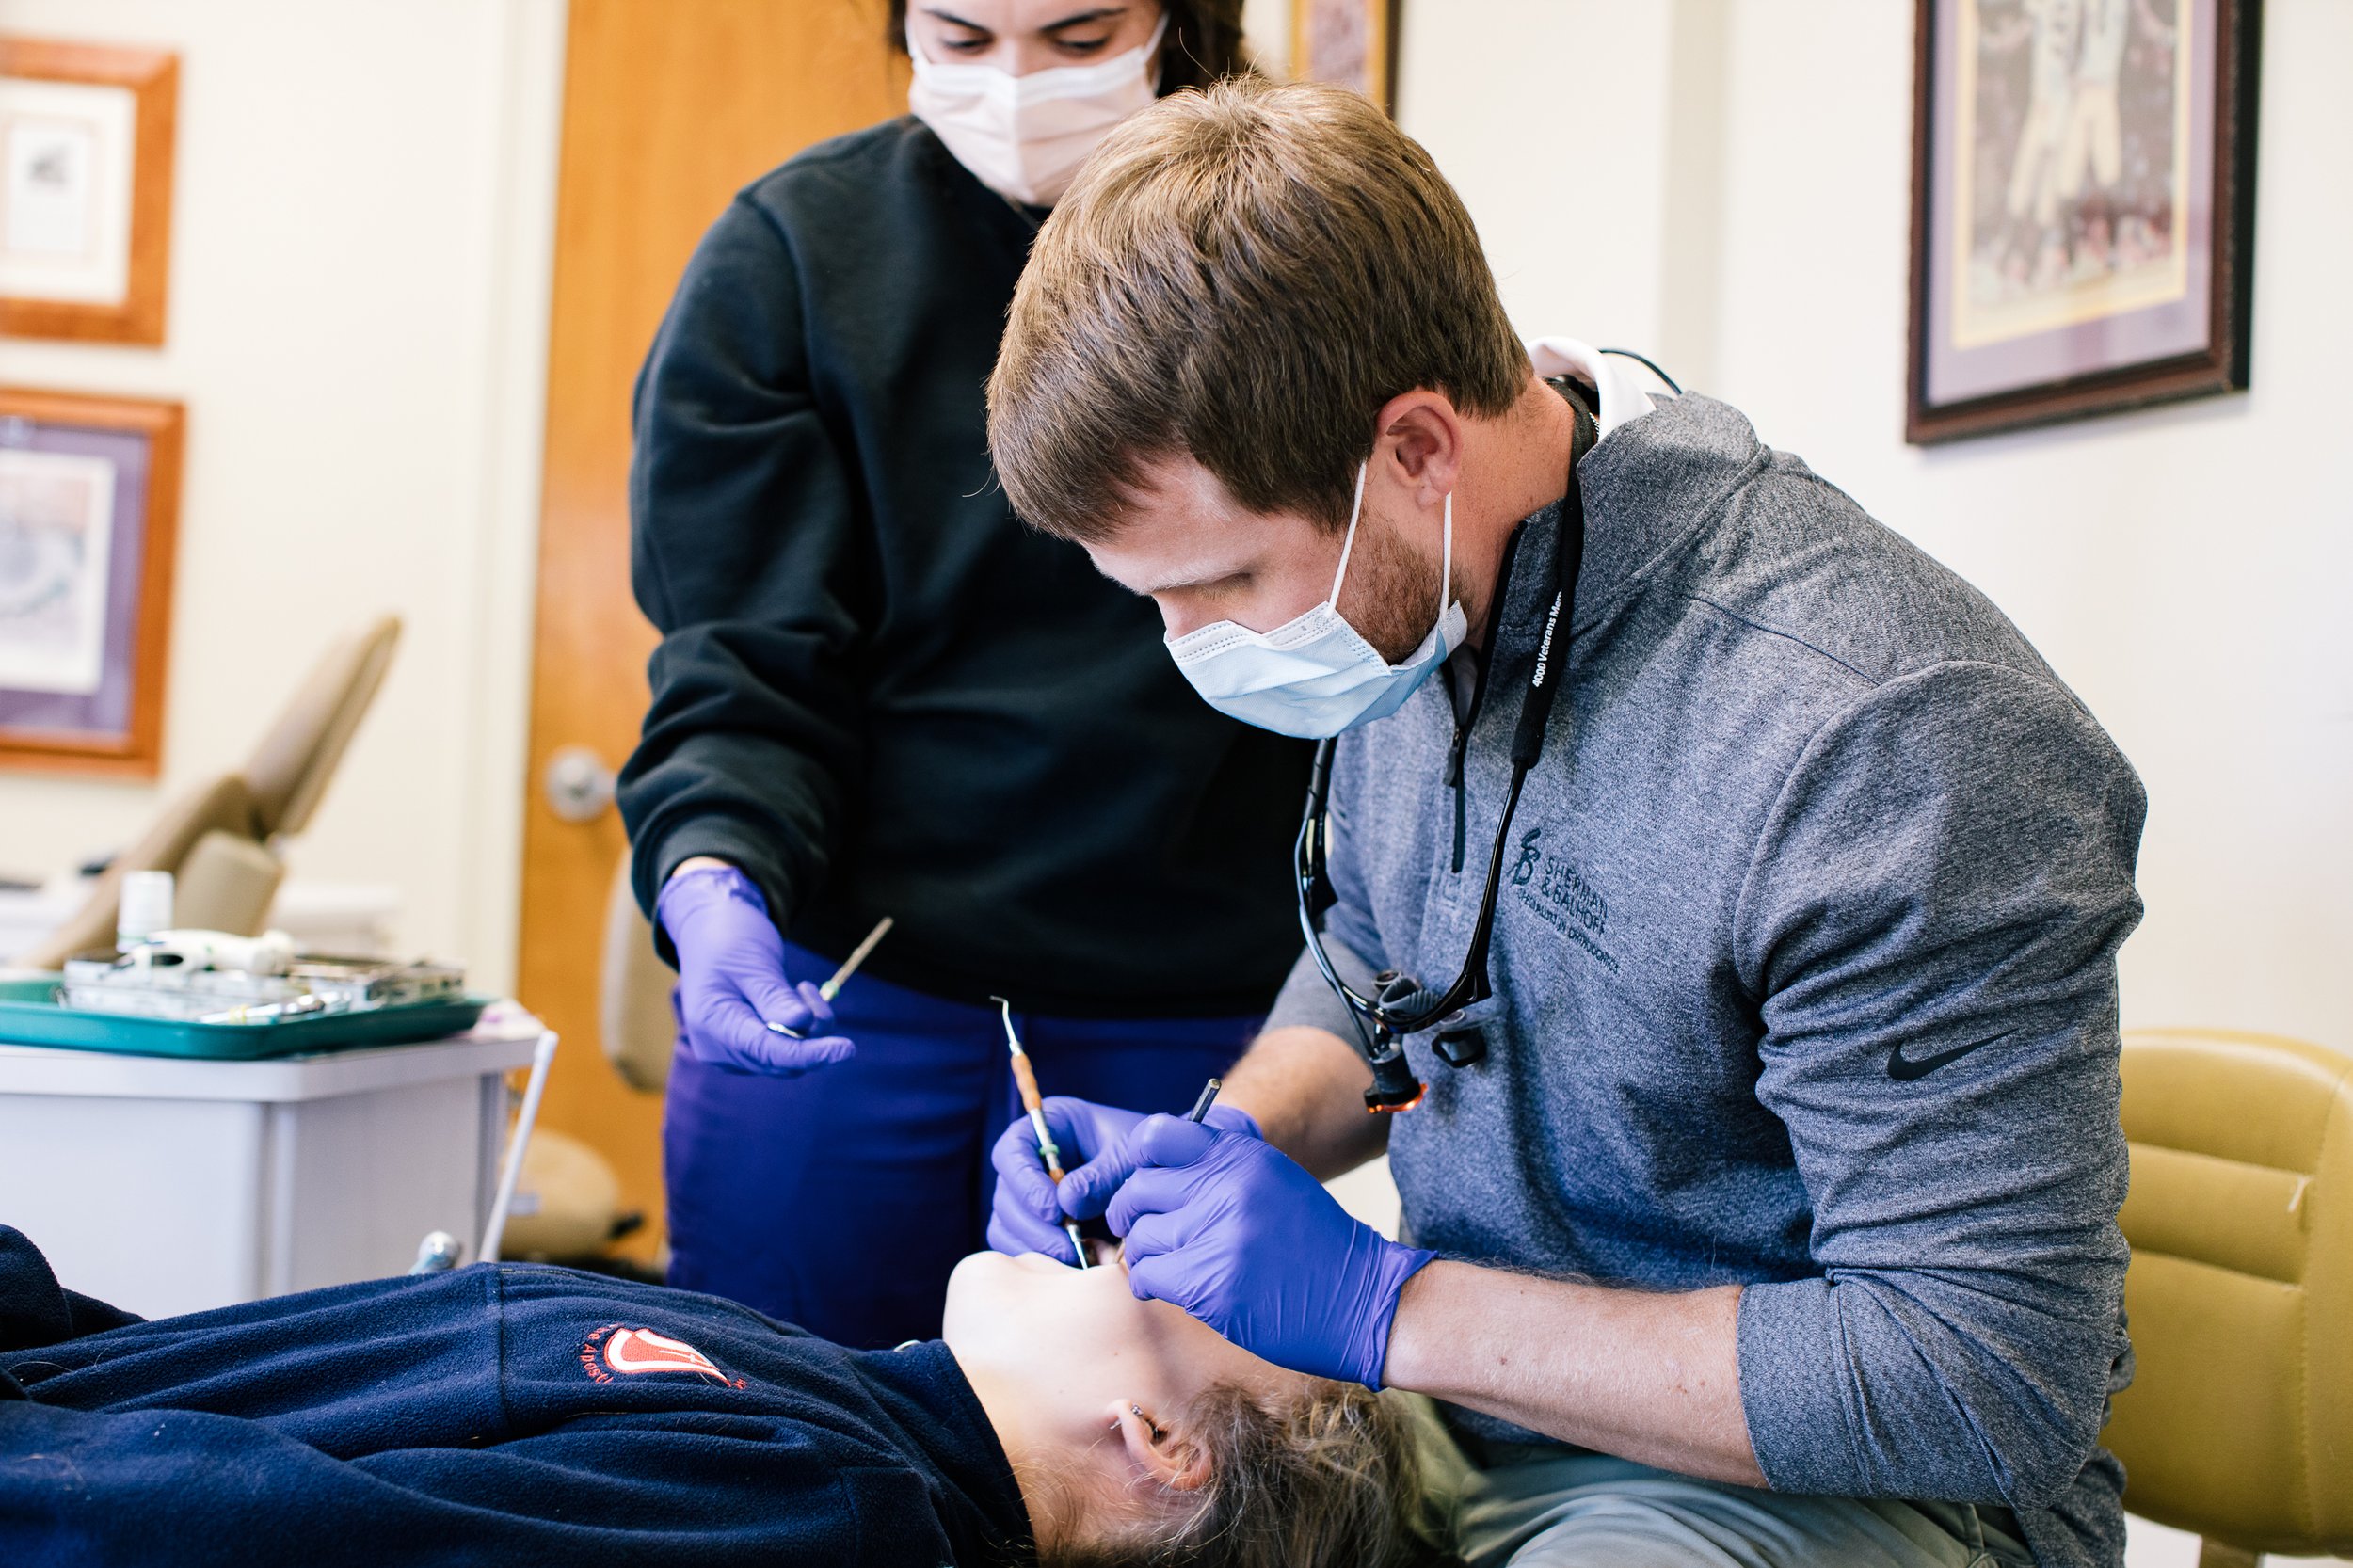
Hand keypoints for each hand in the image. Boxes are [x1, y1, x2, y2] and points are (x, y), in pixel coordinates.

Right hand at [657, 864, 853, 1074]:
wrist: (709, 931)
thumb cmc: (729, 938)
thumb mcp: (753, 961)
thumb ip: (775, 997)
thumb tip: (802, 1025)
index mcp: (712, 1022)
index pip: (767, 1050)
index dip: (808, 1054)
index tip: (845, 1049)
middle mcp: (717, 1046)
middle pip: (780, 1060)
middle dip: (810, 1031)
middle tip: (808, 988)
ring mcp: (729, 1051)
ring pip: (786, 1058)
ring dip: (807, 1028)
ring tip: (799, 987)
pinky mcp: (744, 1049)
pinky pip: (782, 1050)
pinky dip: (798, 1029)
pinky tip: (789, 998)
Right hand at [986, 1095, 1258, 1264]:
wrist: (1172, 1181)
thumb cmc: (1153, 1157)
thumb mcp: (1131, 1156)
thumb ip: (1101, 1175)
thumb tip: (1064, 1202)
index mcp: (1051, 1127)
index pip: (1011, 1149)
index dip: (1024, 1179)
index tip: (1052, 1207)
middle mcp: (1033, 1161)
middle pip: (1005, 1194)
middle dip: (1032, 1224)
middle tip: (1067, 1246)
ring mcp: (1032, 1196)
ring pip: (1007, 1225)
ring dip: (1036, 1247)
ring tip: (1076, 1259)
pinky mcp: (1039, 1228)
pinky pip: (1021, 1248)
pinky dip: (1042, 1260)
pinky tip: (1076, 1265)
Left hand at [1107, 1115, 1432, 1386]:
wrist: (1360, 1298)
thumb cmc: (1313, 1244)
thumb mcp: (1273, 1180)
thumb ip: (1220, 1166)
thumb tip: (1152, 1167)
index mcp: (1242, 1156)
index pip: (1156, 1136)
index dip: (1137, 1163)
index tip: (1143, 1186)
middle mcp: (1229, 1187)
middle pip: (1138, 1190)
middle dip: (1131, 1214)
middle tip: (1142, 1230)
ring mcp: (1221, 1235)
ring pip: (1141, 1238)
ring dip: (1145, 1256)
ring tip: (1169, 1265)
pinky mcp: (1213, 1284)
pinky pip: (1147, 1277)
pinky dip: (1149, 1285)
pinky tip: (1168, 1288)